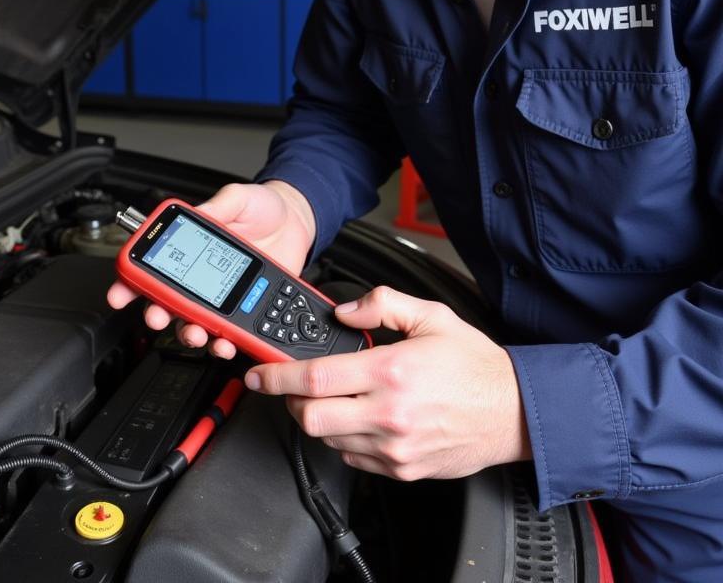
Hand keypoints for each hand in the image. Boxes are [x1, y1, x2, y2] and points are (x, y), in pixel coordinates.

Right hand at [106, 180, 314, 357]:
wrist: (296, 222)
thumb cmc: (264, 206)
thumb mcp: (238, 197)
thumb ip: (219, 206)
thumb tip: (201, 215)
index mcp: (191, 245)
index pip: (154, 265)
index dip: (132, 281)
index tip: (120, 293)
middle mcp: (200, 274)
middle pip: (168, 302)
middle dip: (157, 314)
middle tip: (158, 317)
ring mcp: (221, 295)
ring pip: (193, 323)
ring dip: (189, 334)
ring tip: (196, 333)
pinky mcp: (243, 310)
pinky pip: (227, 333)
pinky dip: (222, 344)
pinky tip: (225, 343)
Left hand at [245, 286, 530, 478]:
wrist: (516, 412)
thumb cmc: (476, 366)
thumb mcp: (431, 316)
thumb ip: (382, 305)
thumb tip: (344, 310)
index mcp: (391, 372)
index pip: (315, 377)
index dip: (277, 376)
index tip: (259, 374)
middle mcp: (388, 414)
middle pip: (311, 418)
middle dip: (292, 402)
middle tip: (293, 387)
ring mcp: (395, 447)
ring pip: (329, 440)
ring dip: (319, 420)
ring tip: (332, 399)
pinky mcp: (402, 469)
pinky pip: (353, 459)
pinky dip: (344, 440)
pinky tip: (358, 419)